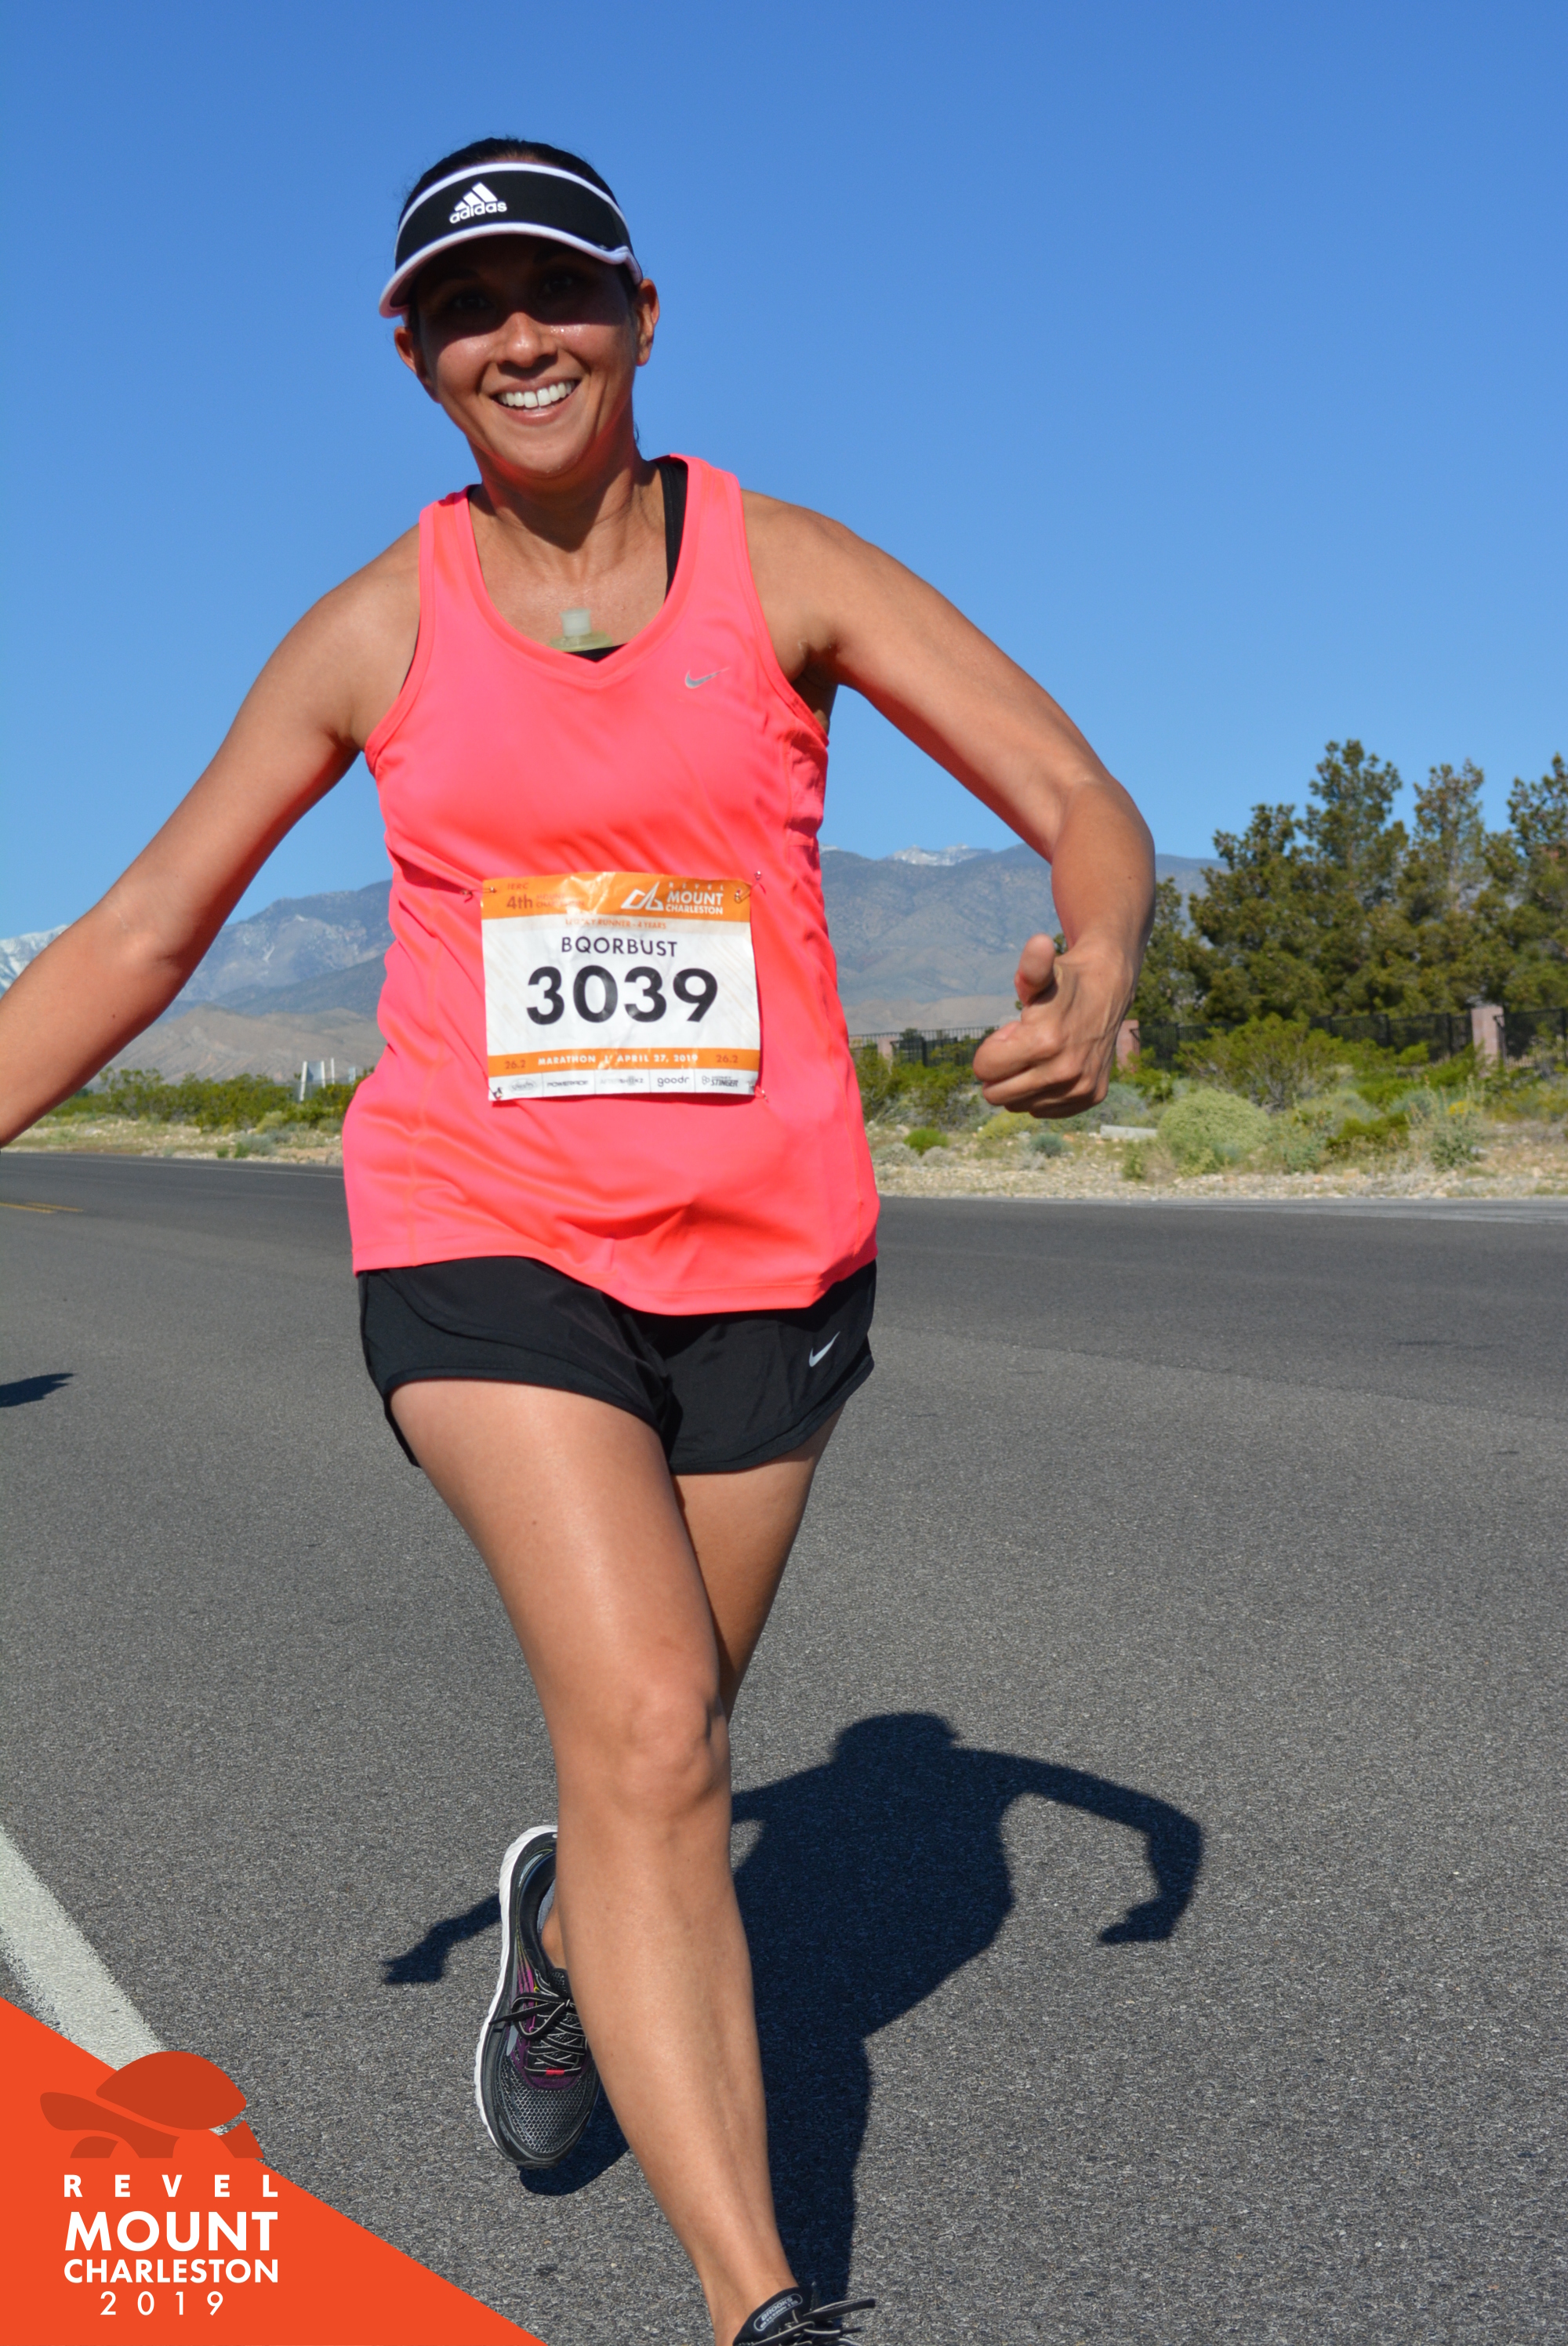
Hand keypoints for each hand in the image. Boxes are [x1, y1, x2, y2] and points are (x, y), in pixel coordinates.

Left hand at [970, 933, 1127, 1116]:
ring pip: (1018, 1105)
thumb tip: (1038, 944)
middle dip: (1001, 1069)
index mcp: (1044, 1043)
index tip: (1012, 1031)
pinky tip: (1053, 1066)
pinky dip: (1040, 1092)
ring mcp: (1079, 1089)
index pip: (984, 1070)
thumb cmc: (1065, 981)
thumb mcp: (1043, 973)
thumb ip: (1032, 965)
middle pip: (996, 1094)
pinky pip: (1042, 1110)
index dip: (991, 1049)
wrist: (1109, 988)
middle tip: (1023, 1044)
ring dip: (1020, 1081)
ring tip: (1040, 1053)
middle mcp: (1064, 1073)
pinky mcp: (1089, 1098)